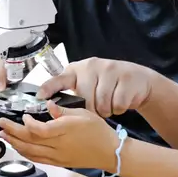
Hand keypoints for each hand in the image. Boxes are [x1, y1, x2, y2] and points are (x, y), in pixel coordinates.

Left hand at [0, 101, 118, 170]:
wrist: (109, 152)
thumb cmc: (98, 132)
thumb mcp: (83, 114)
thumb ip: (63, 110)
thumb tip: (48, 105)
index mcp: (65, 131)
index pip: (39, 130)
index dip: (27, 123)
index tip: (24, 115)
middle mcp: (58, 145)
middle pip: (30, 141)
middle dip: (12, 132)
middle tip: (1, 125)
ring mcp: (57, 156)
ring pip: (30, 152)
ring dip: (15, 144)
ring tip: (5, 136)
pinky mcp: (58, 162)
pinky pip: (38, 159)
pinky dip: (25, 153)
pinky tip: (20, 148)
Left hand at [36, 57, 155, 117]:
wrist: (138, 80)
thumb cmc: (108, 85)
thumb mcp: (87, 86)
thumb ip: (71, 95)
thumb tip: (53, 109)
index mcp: (77, 70)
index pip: (59, 79)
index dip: (49, 88)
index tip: (40, 96)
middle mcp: (91, 66)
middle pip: (85, 99)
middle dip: (92, 109)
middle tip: (98, 107)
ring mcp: (110, 70)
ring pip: (102, 104)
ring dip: (107, 110)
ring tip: (110, 102)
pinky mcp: (126, 78)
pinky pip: (118, 104)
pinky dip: (120, 108)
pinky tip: (121, 100)